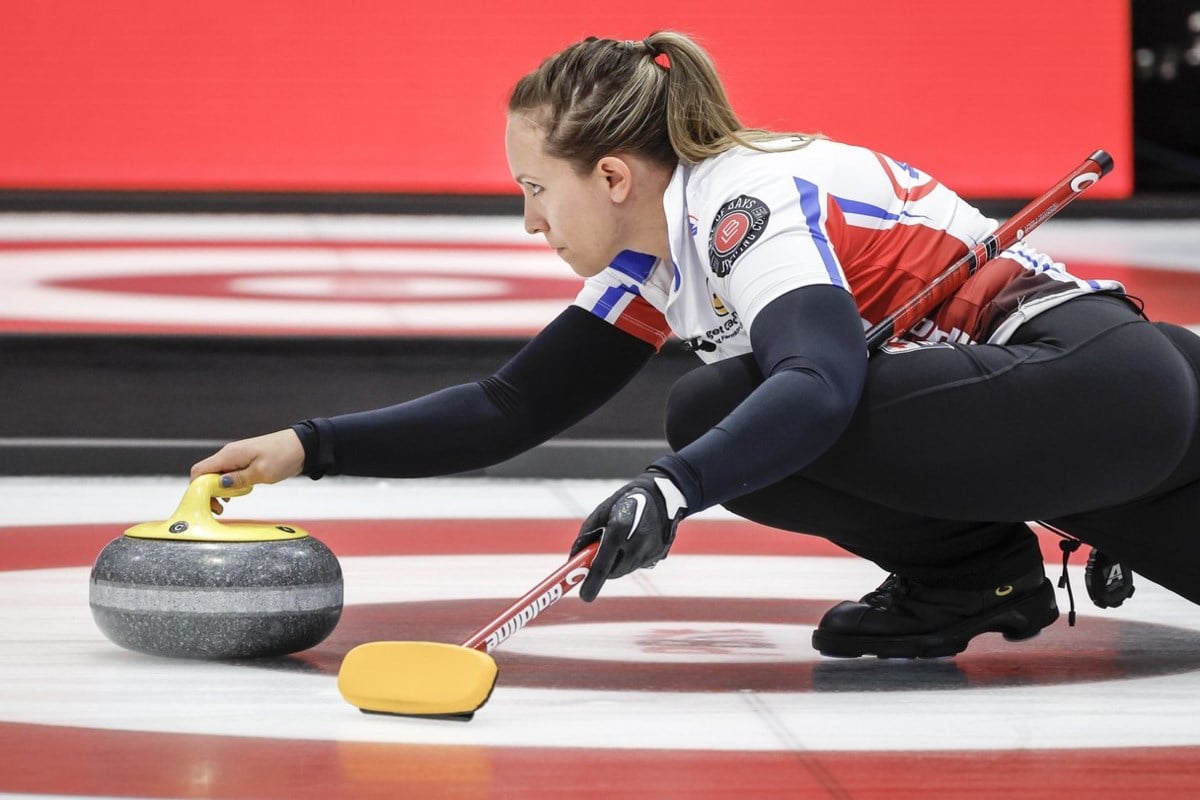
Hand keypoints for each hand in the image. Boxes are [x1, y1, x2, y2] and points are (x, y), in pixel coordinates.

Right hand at [190, 430, 305, 512]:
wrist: (302, 446)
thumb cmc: (283, 456)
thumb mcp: (261, 473)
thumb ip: (238, 480)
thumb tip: (219, 485)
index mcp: (229, 455)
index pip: (199, 471)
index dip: (197, 489)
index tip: (208, 504)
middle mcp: (229, 454)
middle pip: (206, 475)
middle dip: (208, 493)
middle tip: (220, 509)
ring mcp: (237, 458)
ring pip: (217, 475)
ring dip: (219, 490)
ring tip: (228, 504)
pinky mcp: (245, 462)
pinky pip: (229, 474)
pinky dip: (229, 485)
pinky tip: (237, 494)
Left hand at [571, 470, 687, 601]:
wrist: (662, 495)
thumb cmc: (624, 502)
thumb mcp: (601, 513)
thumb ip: (586, 537)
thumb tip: (574, 560)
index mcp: (619, 529)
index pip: (603, 565)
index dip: (592, 582)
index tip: (584, 596)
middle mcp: (637, 543)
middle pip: (614, 572)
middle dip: (604, 571)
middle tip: (598, 561)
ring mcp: (650, 550)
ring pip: (626, 569)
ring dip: (618, 563)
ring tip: (620, 543)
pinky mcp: (660, 554)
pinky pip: (638, 564)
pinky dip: (631, 558)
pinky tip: (634, 541)